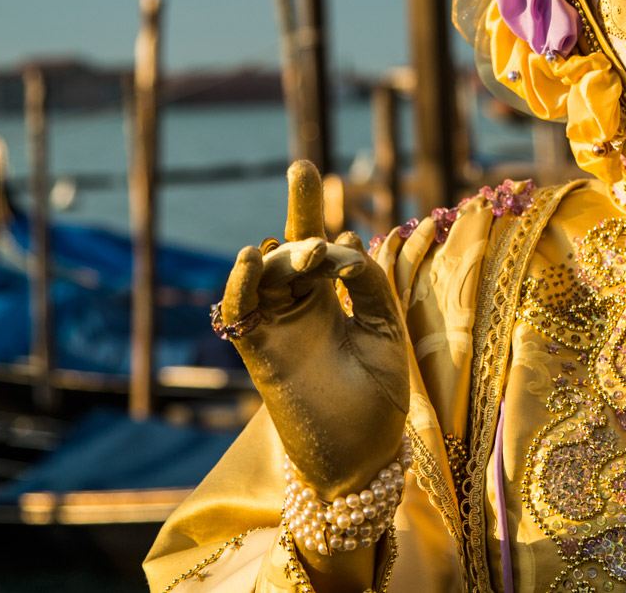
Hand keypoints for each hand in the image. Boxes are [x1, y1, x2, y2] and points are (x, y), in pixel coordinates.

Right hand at [216, 162, 410, 500]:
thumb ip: (370, 286)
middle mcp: (302, 309)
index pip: (326, 253)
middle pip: (292, 247)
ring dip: (283, 254)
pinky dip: (240, 282)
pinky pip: (239, 310)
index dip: (337, 238)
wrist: (362, 459)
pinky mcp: (259, 352)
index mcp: (334, 303)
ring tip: (305, 255)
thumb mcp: (387, 332)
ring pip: (267, 272)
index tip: (350, 245)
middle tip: (301, 167)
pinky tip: (252, 258)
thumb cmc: (378, 401)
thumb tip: (344, 244)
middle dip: (300, 207)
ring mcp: (278, 327)